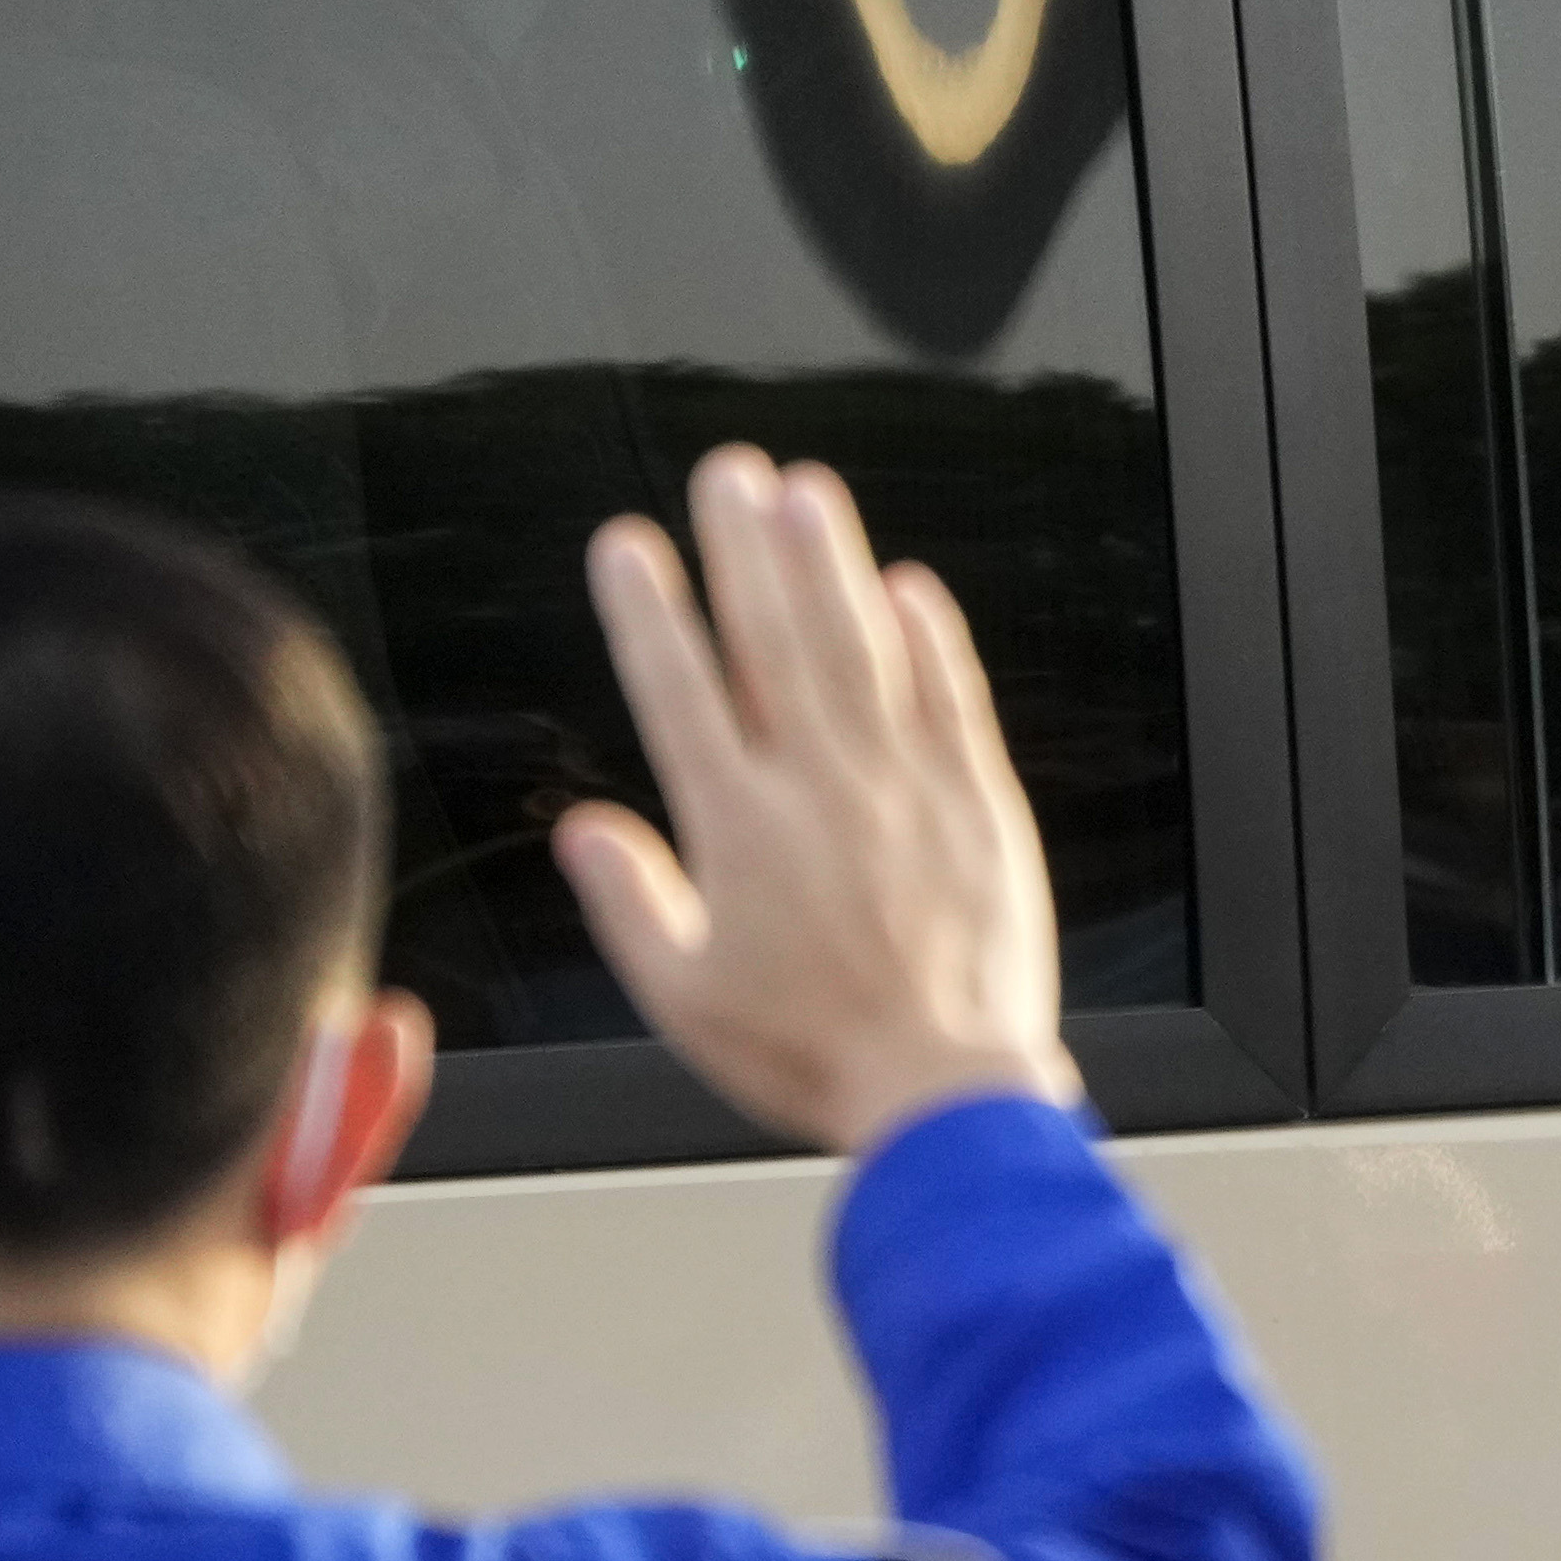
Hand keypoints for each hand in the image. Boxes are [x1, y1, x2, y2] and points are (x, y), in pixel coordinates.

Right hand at [556, 447, 1086, 1153]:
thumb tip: (582, 831)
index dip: (651, 608)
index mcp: (736, 827)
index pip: (680, 688)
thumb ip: (631, 903)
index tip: (629, 542)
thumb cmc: (811, 1054)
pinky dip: (931, 638)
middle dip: (743, 546)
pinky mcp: (978, 802)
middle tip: (726, 471)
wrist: (945, 1088)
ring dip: (830, 563)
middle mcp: (818, 787)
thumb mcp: (684, 997)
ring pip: (861, 648)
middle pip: (774, 639)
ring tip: (805, 491)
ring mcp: (905, 786)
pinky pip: (952, 699)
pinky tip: (910, 586)